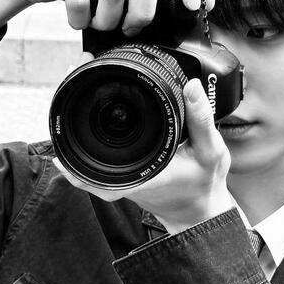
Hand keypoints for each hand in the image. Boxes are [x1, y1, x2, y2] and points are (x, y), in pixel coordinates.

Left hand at [53, 74, 233, 234]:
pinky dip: (86, 142)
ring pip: (85, 157)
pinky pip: (94, 162)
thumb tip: (191, 86)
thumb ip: (201, 119)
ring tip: (77, 89)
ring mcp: (119, 180)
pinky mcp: (123, 177)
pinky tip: (82, 126)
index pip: (93, 154)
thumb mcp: (210, 150)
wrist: (201, 211)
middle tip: (74, 72)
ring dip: (78, 125)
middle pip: (81, 152)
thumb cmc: (204, 183)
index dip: (80, 118)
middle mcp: (122, 180)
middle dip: (73, 113)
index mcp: (137, 174)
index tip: (79, 81)